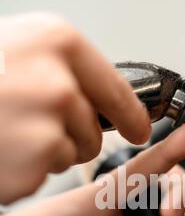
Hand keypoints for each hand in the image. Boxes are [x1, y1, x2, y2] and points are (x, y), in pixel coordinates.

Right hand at [0, 12, 149, 203]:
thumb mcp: (20, 49)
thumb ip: (65, 69)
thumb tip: (108, 100)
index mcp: (58, 42)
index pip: (119, 91)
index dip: (132, 116)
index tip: (139, 130)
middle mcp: (58, 83)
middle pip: (94, 130)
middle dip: (72, 134)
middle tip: (29, 122)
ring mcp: (45, 125)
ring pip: (73, 153)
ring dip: (48, 152)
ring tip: (9, 131)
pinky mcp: (31, 163)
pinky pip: (46, 172)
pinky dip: (27, 169)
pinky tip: (3, 150)